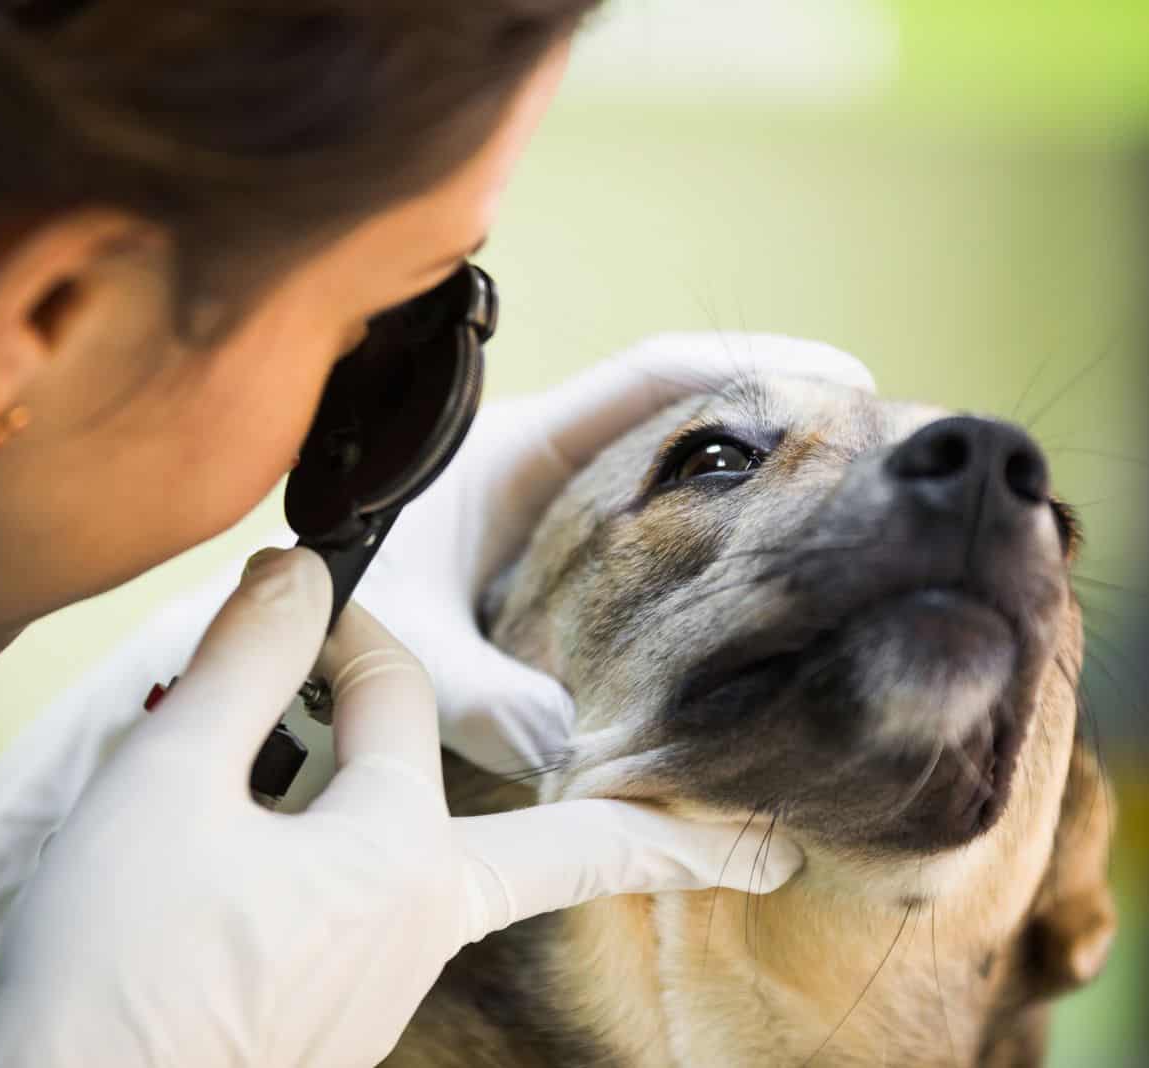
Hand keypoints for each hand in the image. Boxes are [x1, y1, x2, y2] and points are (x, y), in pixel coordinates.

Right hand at [0, 549, 799, 1066]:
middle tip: (773, 847)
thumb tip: (299, 570)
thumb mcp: (165, 785)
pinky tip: (297, 852)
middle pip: (566, 852)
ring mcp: (383, 984)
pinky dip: (371, 860)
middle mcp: (415, 926)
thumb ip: (245, 664)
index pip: (394, 692)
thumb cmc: (109, 967)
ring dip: (469, 816)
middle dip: (675, 843)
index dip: (339, 624)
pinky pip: (383, 915)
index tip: (295, 596)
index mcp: (394, 860)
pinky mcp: (337, 1018)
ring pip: (451, 865)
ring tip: (516, 800)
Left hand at [356, 332, 873, 772]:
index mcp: (508, 450)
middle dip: (776, 426)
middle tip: (879, 457)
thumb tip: (565, 749)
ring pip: (670, 487)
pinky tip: (762, 611)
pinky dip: (707, 561)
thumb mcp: (392, 643)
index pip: (646, 379)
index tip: (844, 379)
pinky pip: (649, 549)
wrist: (269, 656)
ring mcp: (550, 523)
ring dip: (750, 495)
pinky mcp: (552, 577)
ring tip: (851, 526)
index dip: (745, 366)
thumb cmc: (315, 626)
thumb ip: (465, 688)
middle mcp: (540, 474)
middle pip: (680, 422)